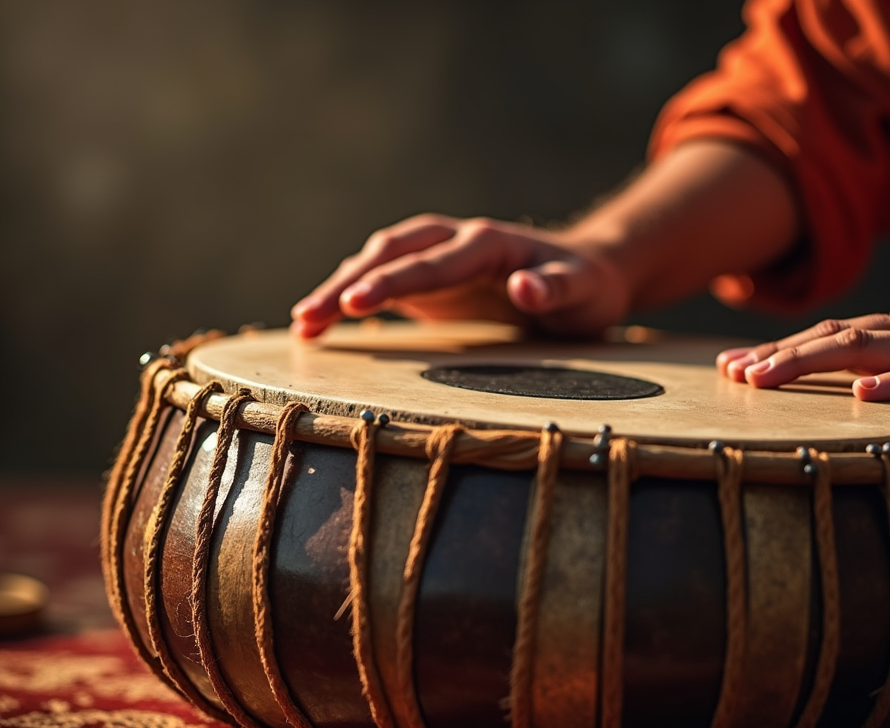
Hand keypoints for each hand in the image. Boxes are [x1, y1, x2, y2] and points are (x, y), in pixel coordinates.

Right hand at [290, 214, 630, 338]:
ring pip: (377, 262)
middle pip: (390, 254)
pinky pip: (383, 279)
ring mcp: (441, 255)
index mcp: (489, 242)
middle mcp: (457, 240)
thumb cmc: (586, 287)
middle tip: (308, 319)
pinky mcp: (433, 276)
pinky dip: (351, 296)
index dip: (390, 282)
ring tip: (303, 324)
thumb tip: (525, 287)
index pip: (431, 262)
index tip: (352, 304)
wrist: (586, 272)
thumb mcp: (584, 291)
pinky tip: (322, 322)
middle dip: (347, 284)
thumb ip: (556, 287)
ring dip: (339, 289)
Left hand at [716, 308, 889, 416]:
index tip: (729, 366)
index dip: (780, 349)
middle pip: (837, 336)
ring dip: (810, 360)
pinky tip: (864, 395)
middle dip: (778, 352)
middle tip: (728, 371)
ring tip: (762, 378)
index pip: (832, 337)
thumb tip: (854, 400)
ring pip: (872, 348)